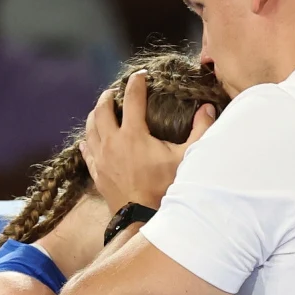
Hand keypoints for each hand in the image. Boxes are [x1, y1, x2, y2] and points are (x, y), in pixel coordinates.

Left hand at [81, 71, 216, 213]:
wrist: (142, 219)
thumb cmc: (166, 188)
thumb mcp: (186, 159)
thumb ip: (200, 131)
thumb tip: (207, 108)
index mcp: (133, 135)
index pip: (132, 99)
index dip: (136, 83)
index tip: (140, 75)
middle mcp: (112, 142)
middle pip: (102, 110)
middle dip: (107, 97)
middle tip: (114, 92)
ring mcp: (101, 159)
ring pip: (90, 129)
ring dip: (95, 115)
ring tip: (100, 110)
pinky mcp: (97, 173)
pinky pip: (87, 152)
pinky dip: (88, 141)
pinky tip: (89, 140)